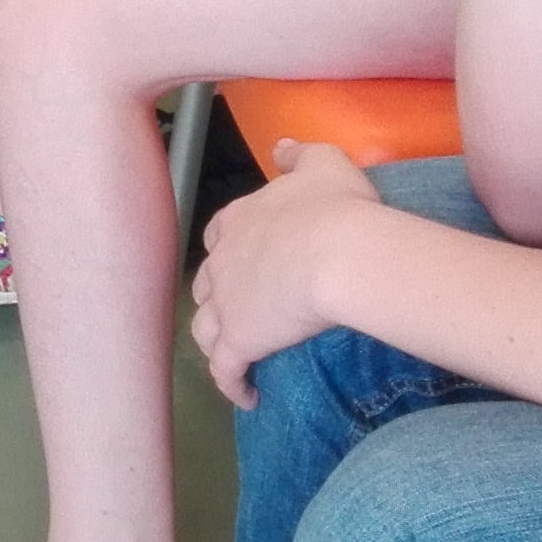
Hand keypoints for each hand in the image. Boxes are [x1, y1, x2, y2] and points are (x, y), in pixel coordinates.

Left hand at [187, 142, 381, 404]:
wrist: (337, 254)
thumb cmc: (337, 207)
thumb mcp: (324, 163)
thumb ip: (300, 153)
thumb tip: (280, 145)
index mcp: (239, 220)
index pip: (219, 234)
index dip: (227, 248)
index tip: (244, 258)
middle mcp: (222, 261)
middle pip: (206, 281)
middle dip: (216, 294)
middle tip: (240, 309)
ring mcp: (225, 303)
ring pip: (203, 327)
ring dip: (214, 340)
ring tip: (233, 354)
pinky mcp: (238, 342)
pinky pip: (225, 371)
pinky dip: (232, 384)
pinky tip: (247, 397)